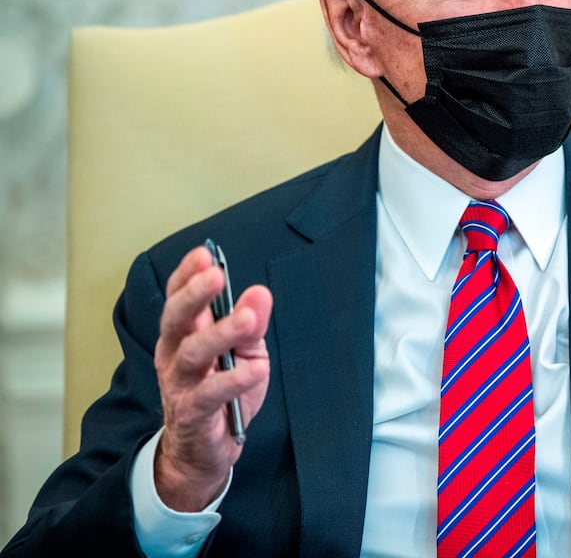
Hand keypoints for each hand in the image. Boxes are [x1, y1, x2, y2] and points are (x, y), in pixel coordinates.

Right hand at [153, 245, 272, 510]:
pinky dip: (235, 379)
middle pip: (176, 319)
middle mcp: (174, 356)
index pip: (178, 299)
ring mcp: (180, 386)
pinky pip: (211, 394)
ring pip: (193, 353)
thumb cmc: (224, 394)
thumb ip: (251, 324)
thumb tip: (260, 291)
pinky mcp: (193, 414)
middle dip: (194, 295)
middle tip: (215, 276)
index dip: (187, 276)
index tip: (204, 254)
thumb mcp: (245, 353)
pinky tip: (257, 368)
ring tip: (248, 319)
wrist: (206, 453)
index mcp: (183, 335)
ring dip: (221, 333)